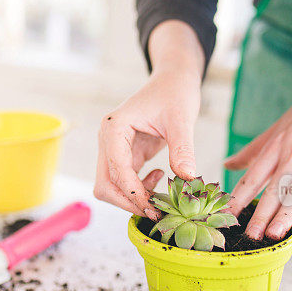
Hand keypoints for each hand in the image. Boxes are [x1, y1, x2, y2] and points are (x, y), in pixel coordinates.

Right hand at [94, 21, 204, 219]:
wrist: (173, 80)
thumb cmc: (175, 92)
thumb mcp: (182, 119)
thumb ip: (182, 148)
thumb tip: (187, 177)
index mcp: (114, 127)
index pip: (116, 169)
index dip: (133, 192)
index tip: (154, 207)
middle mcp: (107, 139)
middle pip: (105, 184)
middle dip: (128, 201)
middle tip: (156, 210)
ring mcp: (113, 148)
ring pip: (111, 187)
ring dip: (133, 198)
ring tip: (162, 194)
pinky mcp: (124, 155)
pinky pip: (124, 181)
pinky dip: (139, 190)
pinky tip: (160, 179)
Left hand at [224, 49, 291, 239]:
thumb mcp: (275, 131)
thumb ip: (252, 151)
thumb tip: (227, 164)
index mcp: (274, 149)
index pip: (252, 178)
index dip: (238, 199)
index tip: (225, 218)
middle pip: (274, 189)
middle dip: (261, 214)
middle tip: (250, 237)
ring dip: (287, 211)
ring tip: (275, 233)